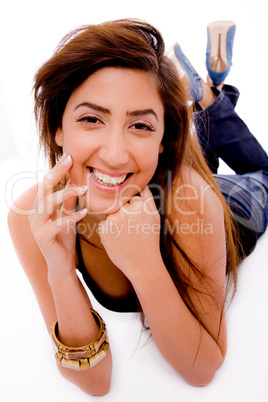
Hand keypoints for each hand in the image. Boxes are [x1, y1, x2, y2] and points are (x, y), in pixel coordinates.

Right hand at [29, 154, 86, 273]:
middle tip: (70, 160)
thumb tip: (74, 181)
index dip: (57, 170)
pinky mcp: (43, 237)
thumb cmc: (63, 238)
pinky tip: (84, 213)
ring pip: (48, 203)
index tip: (69, 156)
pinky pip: (57, 224)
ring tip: (83, 188)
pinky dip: (71, 217)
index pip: (47, 183)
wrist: (61, 264)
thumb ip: (68, 201)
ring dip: (65, 193)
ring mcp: (37, 226)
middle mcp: (35, 214)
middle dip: (57, 172)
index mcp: (41, 206)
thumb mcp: (67, 215)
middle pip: (44, 188)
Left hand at [98, 186, 161, 279]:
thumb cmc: (149, 241)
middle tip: (132, 230)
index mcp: (142, 206)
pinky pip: (103, 223)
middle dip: (124, 214)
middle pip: (120, 204)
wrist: (142, 265)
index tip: (139, 222)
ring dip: (115, 221)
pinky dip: (108, 230)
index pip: (132, 197)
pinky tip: (118, 240)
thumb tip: (141, 184)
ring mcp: (114, 220)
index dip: (135, 209)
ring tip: (126, 236)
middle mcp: (128, 211)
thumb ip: (148, 199)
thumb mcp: (154, 217)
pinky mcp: (104, 230)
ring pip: (110, 213)